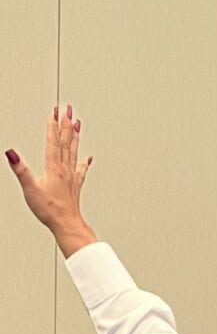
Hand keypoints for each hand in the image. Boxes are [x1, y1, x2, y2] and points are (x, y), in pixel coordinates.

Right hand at [5, 105, 95, 256]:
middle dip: (66, 123)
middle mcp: (65, 170)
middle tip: (68, 109)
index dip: (52, 124)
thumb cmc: (50, 210)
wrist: (67, 224)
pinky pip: (80, 170)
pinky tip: (88, 157)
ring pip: (74, 151)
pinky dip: (84, 162)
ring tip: (77, 122)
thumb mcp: (30, 189)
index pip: (52, 141)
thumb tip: (11, 153)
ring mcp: (71, 177)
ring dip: (75, 136)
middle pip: (66, 141)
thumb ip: (20, 170)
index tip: (54, 110)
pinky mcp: (75, 186)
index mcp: (53, 168)